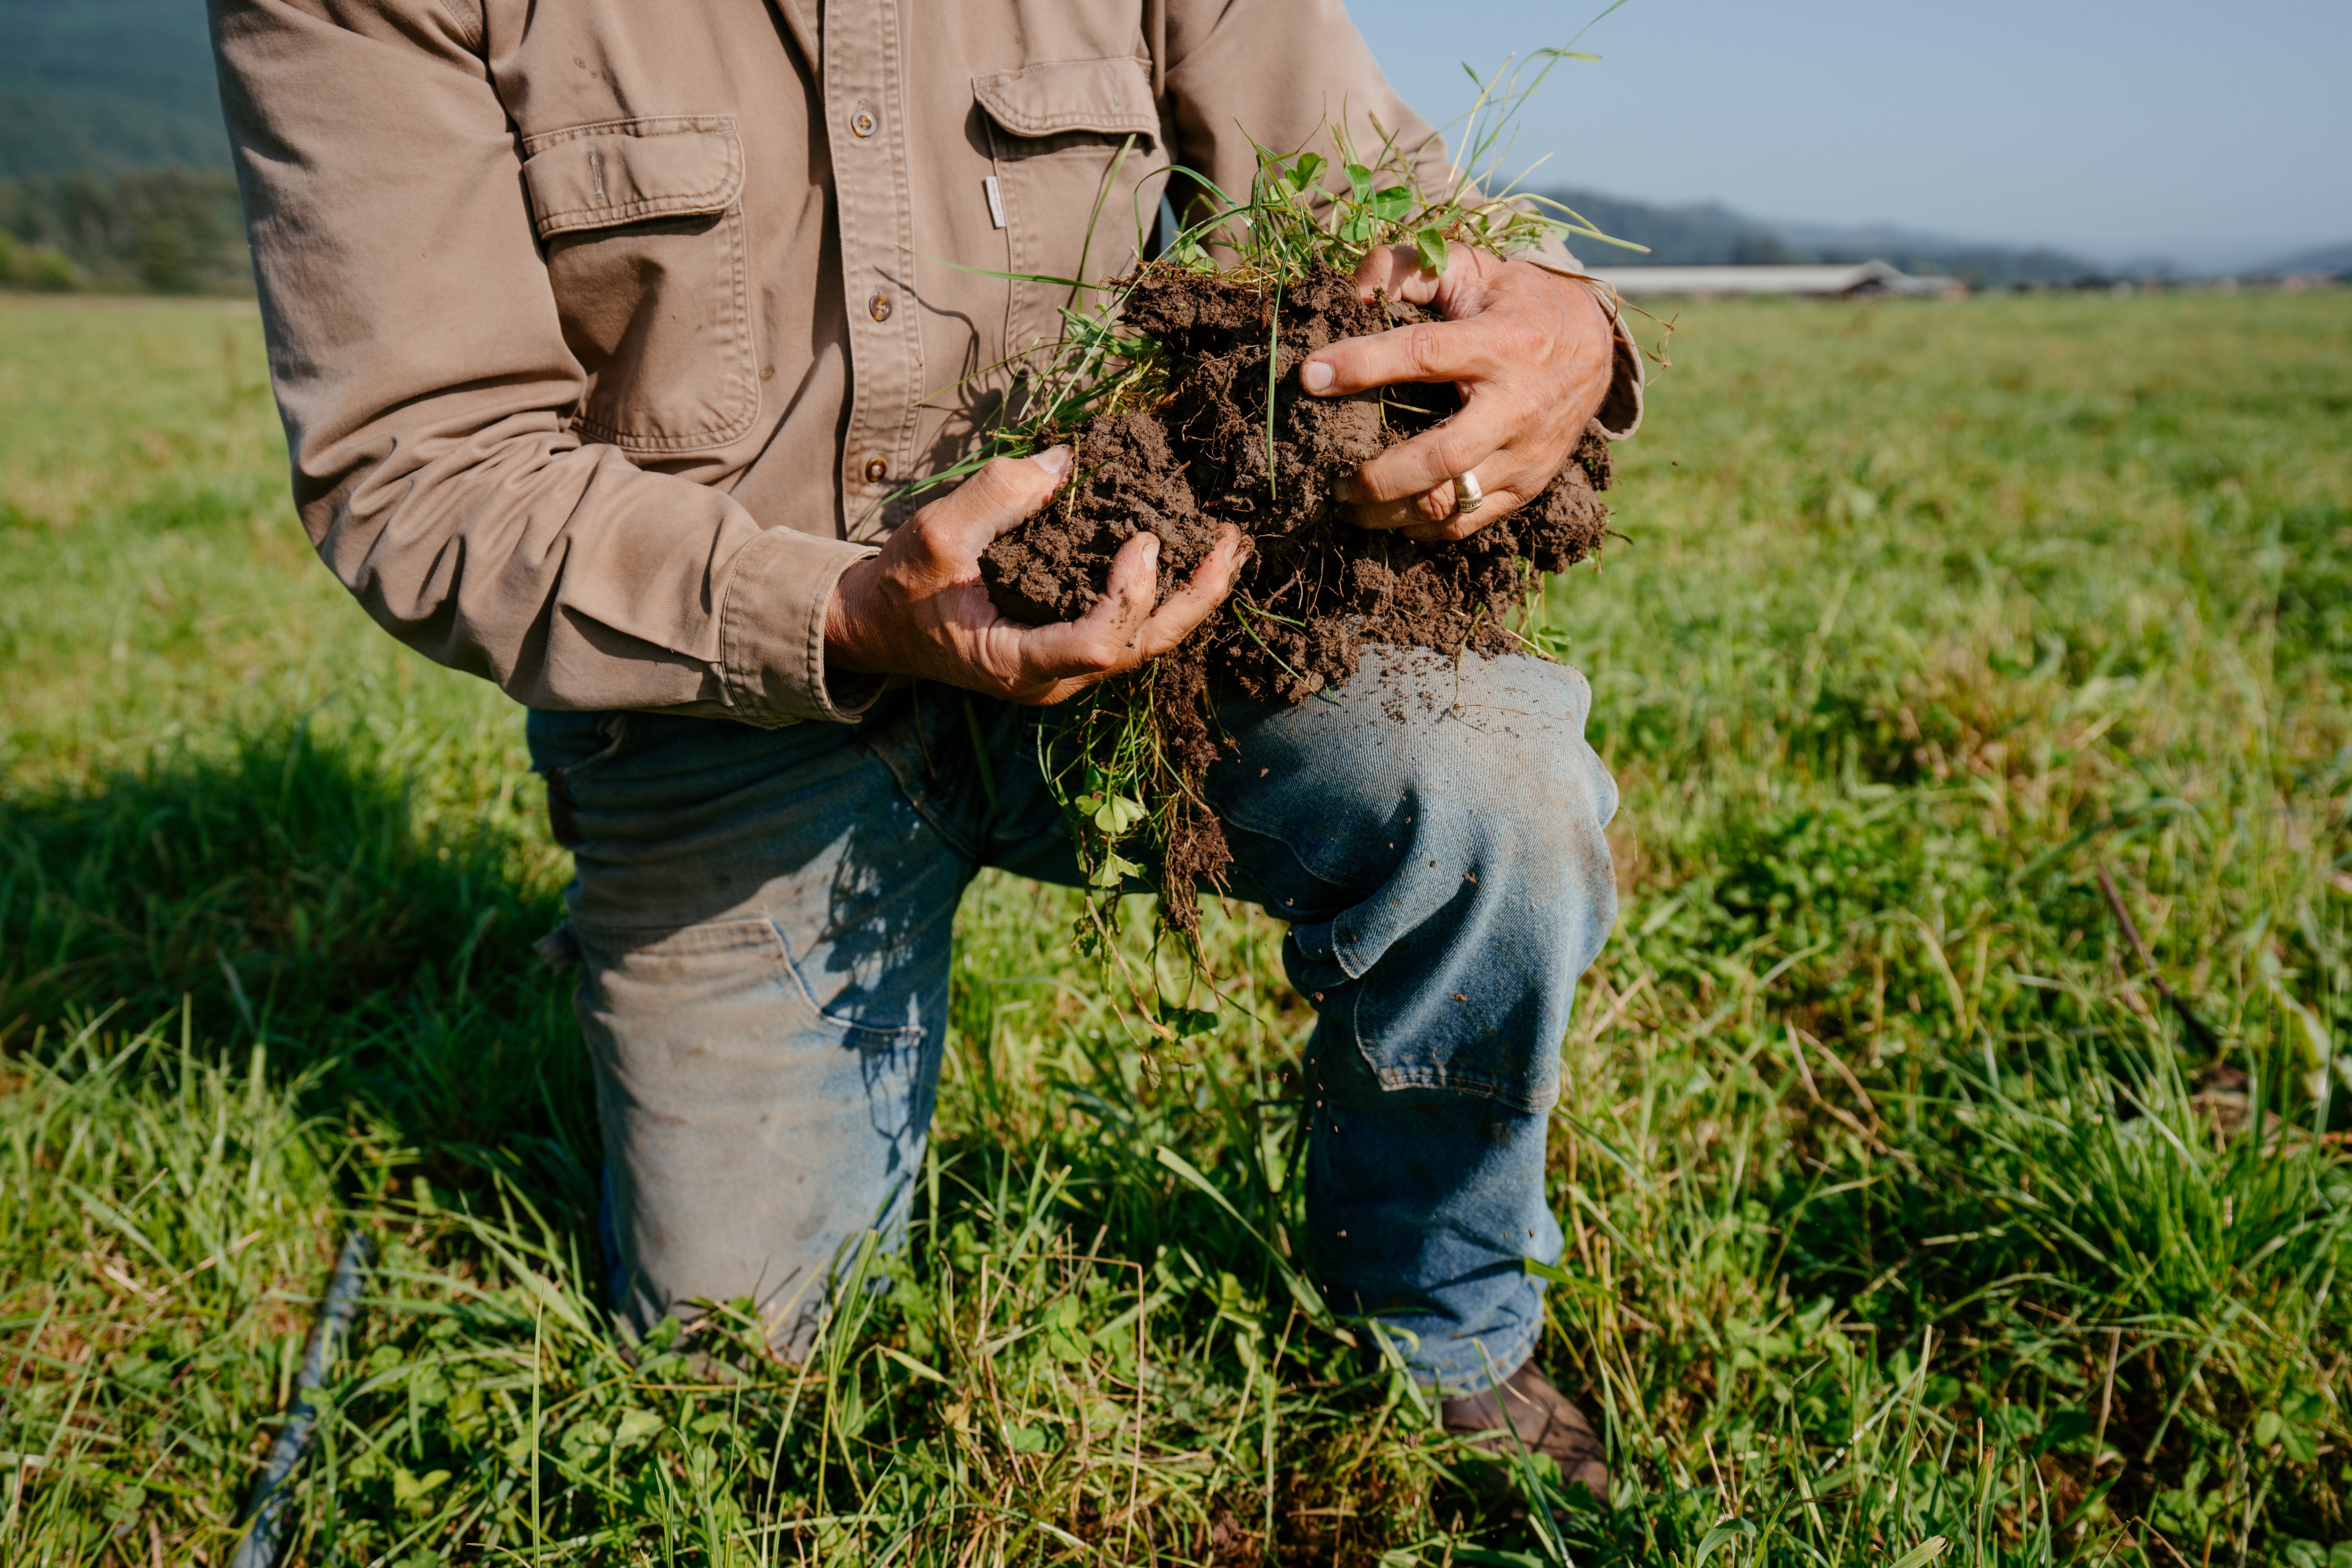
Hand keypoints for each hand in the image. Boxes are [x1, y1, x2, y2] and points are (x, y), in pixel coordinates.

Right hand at [823, 446, 1245, 704]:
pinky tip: (1188, 554)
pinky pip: (1131, 627)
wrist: (880, 627)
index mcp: (1017, 663)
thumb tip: (1066, 460)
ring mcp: (1066, 668)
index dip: (1131, 595)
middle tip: (1228, 543)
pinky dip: (1165, 592)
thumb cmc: (902, 588)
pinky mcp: (1071, 648)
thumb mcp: (933, 537)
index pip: (1098, 645)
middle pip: (1143, 647)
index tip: (1141, 538)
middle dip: (1193, 597)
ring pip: (1147, 642)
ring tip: (1226, 545)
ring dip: (1191, 595)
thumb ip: (995, 497)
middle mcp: (1054, 677)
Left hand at [1299, 243, 1614, 542]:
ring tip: (1346, 504)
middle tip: (1328, 477)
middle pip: (1440, 457)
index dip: (1363, 365)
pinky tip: (1387, 516)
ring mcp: (1527, 454)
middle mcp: (1519, 405)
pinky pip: (1467, 523)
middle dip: (1377, 476)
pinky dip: (1419, 527)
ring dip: (1388, 512)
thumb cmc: (1512, 303)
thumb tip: (1351, 291)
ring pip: (1450, 501)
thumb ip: (1408, 268)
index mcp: (1502, 342)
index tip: (1310, 375)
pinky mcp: (1529, 486)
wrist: (1591, 346)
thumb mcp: (1469, 268)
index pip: (1425, 354)